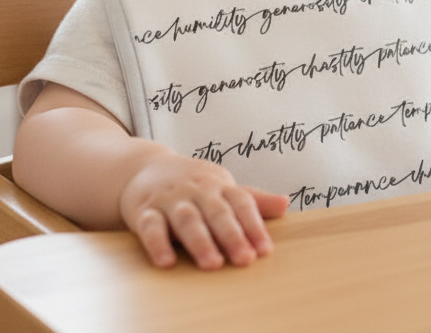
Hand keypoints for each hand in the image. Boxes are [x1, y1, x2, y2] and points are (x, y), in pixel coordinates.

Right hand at [119, 152, 288, 268]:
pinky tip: (166, 262)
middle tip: (245, 259)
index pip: (240, 203)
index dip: (253, 225)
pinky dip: (157, 244)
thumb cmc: (192, 184)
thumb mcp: (222, 187)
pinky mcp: (144, 211)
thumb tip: (286, 204)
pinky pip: (150, 226)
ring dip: (200, 241)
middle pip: (216, 212)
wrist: (145, 167)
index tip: (265, 250)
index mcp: (219, 185)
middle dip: (231, 235)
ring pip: (187, 219)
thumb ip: (252, 200)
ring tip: (212, 264)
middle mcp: (197, 191)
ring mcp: (170, 200)